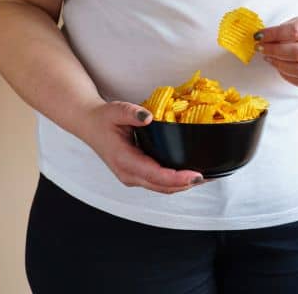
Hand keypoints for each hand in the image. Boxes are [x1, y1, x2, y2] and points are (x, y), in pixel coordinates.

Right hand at [78, 100, 205, 193]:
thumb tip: (148, 117)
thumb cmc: (103, 118)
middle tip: (208, 176)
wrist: (89, 125)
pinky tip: (190, 175)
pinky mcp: (137, 175)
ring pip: (162, 188)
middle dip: (186, 184)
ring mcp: (132, 177)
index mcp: (124, 160)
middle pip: (162, 186)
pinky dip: (175, 182)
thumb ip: (131, 113)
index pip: (155, 175)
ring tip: (204, 177)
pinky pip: (159, 184)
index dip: (177, 178)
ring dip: (183, 186)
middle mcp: (128, 174)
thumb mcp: (115, 110)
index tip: (196, 175)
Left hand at [255, 16, 297, 88]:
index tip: (260, 35)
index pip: (297, 31)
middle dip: (274, 51)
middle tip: (261, 48)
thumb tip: (264, 38)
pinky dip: (288, 77)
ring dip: (279, 65)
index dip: (275, 34)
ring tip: (269, 58)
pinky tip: (280, 68)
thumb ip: (290, 27)